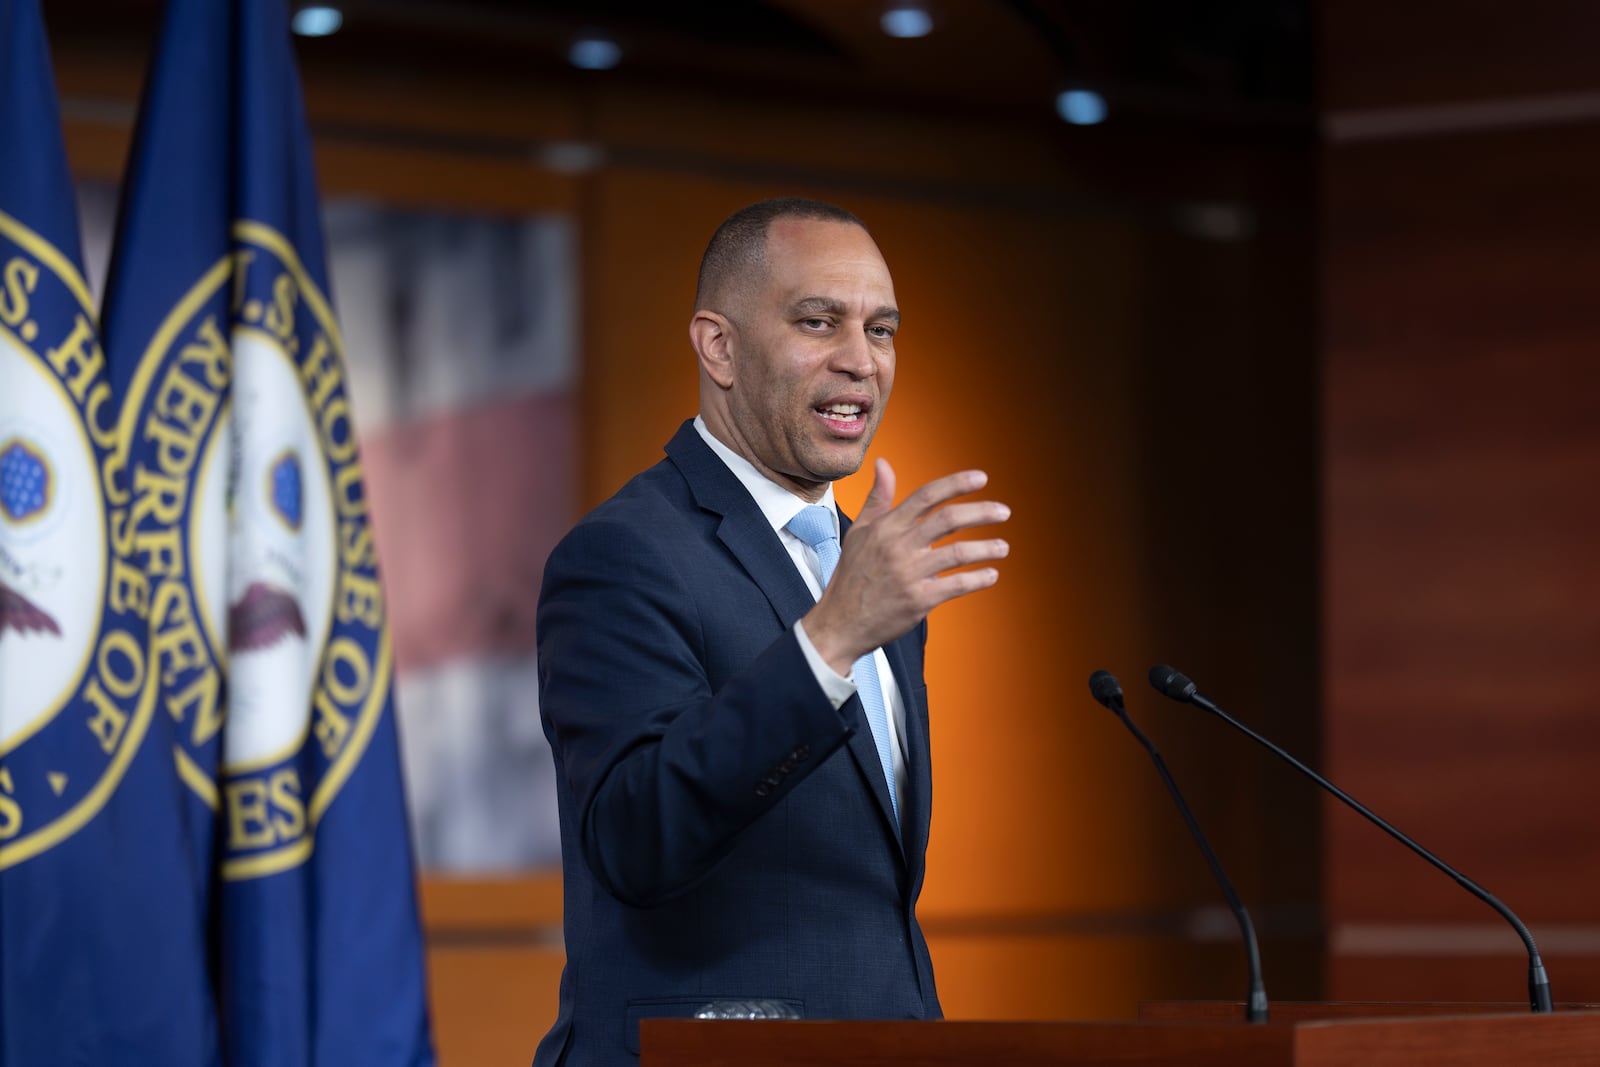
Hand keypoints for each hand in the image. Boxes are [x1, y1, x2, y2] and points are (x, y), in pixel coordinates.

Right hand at [804, 459, 1009, 674]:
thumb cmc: (852, 575)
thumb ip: (877, 498)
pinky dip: (978, 579)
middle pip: (948, 520)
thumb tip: (883, 463)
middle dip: (981, 512)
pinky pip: (956, 585)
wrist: (840, 622)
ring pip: (958, 553)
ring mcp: (909, 574)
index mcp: (886, 527)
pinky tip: (991, 575)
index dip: (956, 484)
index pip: (926, 496)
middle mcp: (898, 547)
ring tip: (1003, 547)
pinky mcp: (918, 600)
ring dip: (986, 548)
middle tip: (1004, 511)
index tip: (982, 478)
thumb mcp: (859, 531)